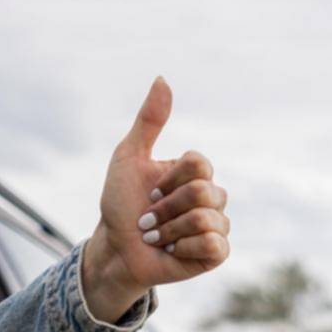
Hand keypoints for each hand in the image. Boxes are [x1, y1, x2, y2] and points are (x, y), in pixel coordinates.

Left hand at [82, 77, 230, 322]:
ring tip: (157, 238)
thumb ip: (148, 121)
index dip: (169, 180)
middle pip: (203, 191)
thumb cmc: (120, 206)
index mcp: (194, 174)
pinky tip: (173, 251)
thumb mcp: (128, 158)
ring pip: (206, 219)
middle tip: (148, 220)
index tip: (149, 192)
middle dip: (166, 208)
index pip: (199, 163)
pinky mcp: (216, 253)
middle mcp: (210, 197)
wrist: (116, 250)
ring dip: (170, 230)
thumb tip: (162, 78)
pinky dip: (186, 247)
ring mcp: (215, 225)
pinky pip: (214, 244)